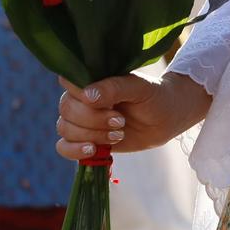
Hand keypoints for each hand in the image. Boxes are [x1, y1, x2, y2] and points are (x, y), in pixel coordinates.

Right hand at [55, 71, 210, 162]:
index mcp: (92, 78)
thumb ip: (114, 88)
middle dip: (93, 120)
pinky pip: (63, 147)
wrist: (166, 119)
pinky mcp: (84, 139)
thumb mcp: (139, 87)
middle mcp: (81, 98)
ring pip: (65, 129)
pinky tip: (94, 150)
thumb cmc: (153, 96)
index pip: (69, 82)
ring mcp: (81, 119)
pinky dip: (74, 151)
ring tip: (118, 134)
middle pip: (67, 109)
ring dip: (92, 135)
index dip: (83, 95)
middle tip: (120, 121)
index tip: (109, 103)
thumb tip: (87, 95)